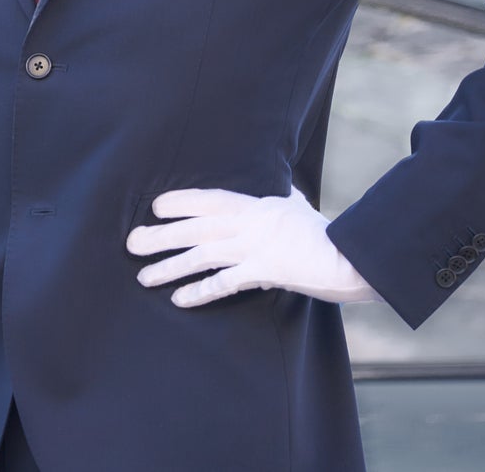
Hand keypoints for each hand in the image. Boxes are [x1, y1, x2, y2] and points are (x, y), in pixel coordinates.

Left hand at [126, 184, 384, 306]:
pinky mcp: (266, 271)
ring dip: (171, 266)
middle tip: (131, 243)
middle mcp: (251, 223)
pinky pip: (224, 283)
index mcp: (257, 205)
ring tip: (144, 276)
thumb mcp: (299, 206)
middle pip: (196, 228)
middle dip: (161, 236)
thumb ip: (284, 197)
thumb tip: (282, 184)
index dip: (181, 202)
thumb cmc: (327, 234)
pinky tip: (179, 299)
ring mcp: (256, 247)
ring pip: (202, 255)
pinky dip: (200, 291)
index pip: (210, 200)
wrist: (353, 258)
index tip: (154, 208)